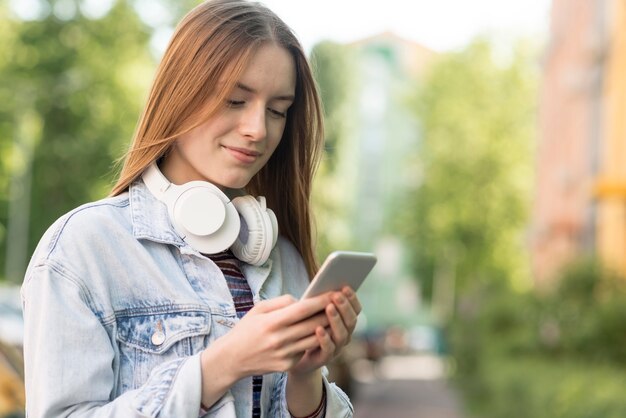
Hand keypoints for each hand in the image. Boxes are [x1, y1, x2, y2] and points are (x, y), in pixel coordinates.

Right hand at [202, 294, 331, 380]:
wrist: (232, 358)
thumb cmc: (247, 329)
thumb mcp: (259, 309)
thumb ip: (282, 302)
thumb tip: (303, 301)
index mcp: (272, 322)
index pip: (303, 309)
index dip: (321, 300)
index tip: (333, 292)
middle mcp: (279, 339)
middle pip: (313, 324)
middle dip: (329, 313)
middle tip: (340, 303)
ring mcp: (284, 354)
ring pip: (315, 339)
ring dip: (326, 328)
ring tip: (333, 317)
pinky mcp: (286, 366)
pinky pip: (305, 351)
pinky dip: (312, 341)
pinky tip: (317, 333)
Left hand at [289, 286, 360, 375]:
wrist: (295, 354)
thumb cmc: (304, 326)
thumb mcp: (312, 311)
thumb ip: (319, 301)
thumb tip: (322, 282)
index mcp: (345, 322)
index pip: (356, 310)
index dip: (352, 299)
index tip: (345, 287)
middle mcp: (344, 335)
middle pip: (351, 321)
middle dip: (345, 307)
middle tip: (336, 295)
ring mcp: (336, 348)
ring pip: (342, 334)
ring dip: (336, 320)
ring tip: (329, 308)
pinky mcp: (324, 358)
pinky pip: (328, 349)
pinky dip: (325, 338)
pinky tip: (318, 328)